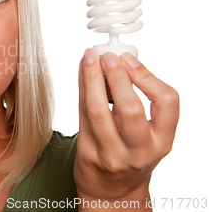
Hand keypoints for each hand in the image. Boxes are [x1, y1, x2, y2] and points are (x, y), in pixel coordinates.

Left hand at [75, 49, 178, 210]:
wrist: (112, 191)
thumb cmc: (132, 153)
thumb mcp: (149, 134)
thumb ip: (141, 101)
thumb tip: (120, 61)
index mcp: (162, 141)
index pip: (167, 103)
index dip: (148, 77)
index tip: (129, 60)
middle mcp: (139, 150)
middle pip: (131, 109)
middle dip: (117, 77)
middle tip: (108, 56)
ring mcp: (112, 154)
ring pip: (98, 111)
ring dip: (91, 79)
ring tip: (89, 58)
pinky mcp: (88, 152)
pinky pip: (82, 114)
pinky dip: (81, 89)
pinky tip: (82, 73)